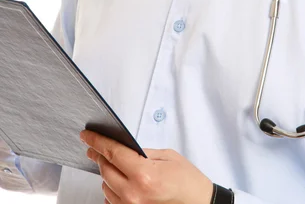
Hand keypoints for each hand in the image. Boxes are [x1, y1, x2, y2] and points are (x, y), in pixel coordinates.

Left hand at [80, 130, 213, 203]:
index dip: (97, 142)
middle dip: (99, 155)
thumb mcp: (168, 157)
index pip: (113, 153)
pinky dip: (112, 189)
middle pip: (106, 170)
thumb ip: (143, 153)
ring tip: (112, 164)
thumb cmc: (189, 182)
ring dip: (106, 173)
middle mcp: (134, 194)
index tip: (87, 135)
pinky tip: (118, 181)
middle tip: (95, 147)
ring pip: (106, 186)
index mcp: (144, 175)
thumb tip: (124, 148)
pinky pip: (112, 201)